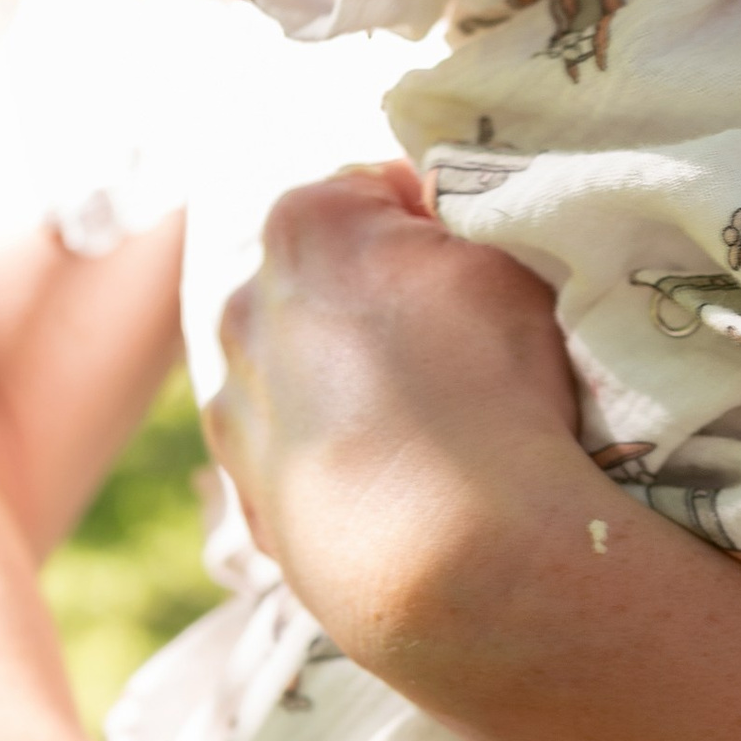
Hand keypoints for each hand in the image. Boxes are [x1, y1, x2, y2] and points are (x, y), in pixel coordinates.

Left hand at [207, 163, 584, 649]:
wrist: (448, 548)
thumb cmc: (491, 384)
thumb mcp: (505, 261)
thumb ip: (456, 227)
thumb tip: (433, 226)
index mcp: (307, 223)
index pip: (380, 192)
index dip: (438, 227)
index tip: (480, 272)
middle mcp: (244, 301)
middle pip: (328, 279)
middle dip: (382, 301)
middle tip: (458, 351)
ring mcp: (234, 399)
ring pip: (302, 365)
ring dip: (350, 379)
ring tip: (426, 428)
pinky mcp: (245, 486)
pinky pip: (298, 449)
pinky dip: (337, 454)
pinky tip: (395, 481)